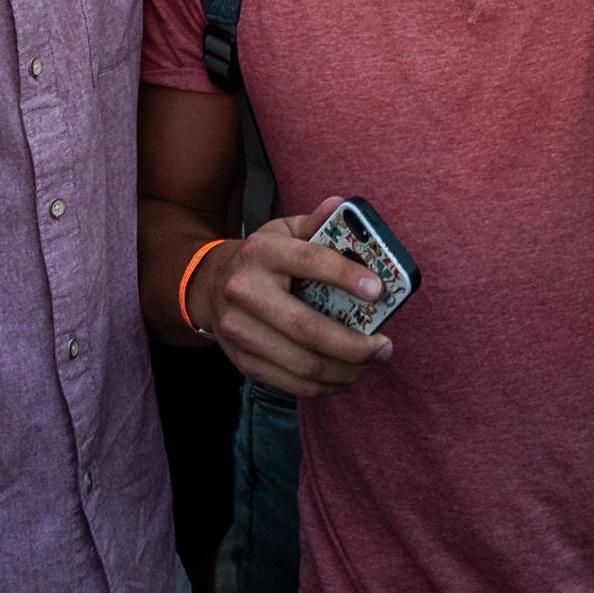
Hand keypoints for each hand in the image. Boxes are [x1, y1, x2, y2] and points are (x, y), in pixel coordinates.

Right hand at [189, 200, 394, 397]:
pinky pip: (291, 383)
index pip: (310, 261)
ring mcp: (240, 330)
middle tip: (384, 347)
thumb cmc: (261, 258)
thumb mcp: (283, 231)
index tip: (378, 291)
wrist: (209, 285)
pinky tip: (343, 376)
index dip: (346, 276)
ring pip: (302, 364)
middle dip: (354, 345)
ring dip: (345, 370)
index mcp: (262, 252)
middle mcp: (245, 291)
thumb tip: (342, 205)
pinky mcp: (242, 361)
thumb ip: (315, 223)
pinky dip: (325, 386)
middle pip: (307, 328)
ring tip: (369, 363)